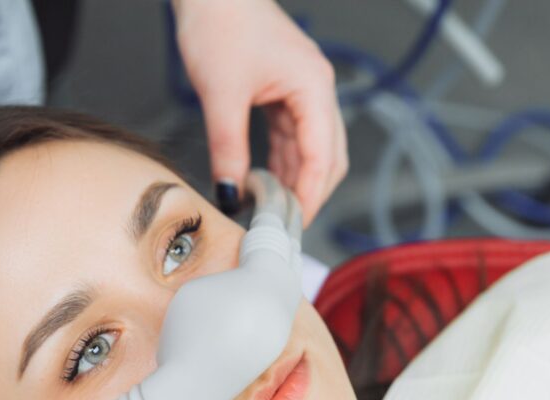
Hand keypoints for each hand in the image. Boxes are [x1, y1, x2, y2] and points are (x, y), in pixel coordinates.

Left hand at [172, 0, 347, 225]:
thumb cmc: (220, 23)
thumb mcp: (221, 95)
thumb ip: (228, 150)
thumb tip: (231, 193)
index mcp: (313, 87)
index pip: (323, 158)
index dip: (309, 197)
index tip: (292, 227)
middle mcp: (317, 89)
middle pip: (329, 157)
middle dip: (310, 193)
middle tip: (284, 225)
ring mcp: (304, 90)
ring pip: (313, 149)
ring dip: (296, 180)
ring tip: (272, 210)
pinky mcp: (287, 90)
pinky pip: (294, 136)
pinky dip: (284, 162)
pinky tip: (266, 181)